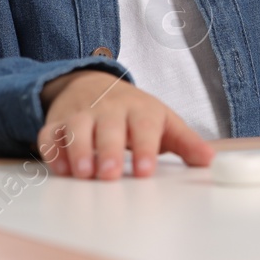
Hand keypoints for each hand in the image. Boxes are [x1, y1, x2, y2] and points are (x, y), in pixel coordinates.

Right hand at [37, 69, 213, 179]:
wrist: (94, 84)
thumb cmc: (135, 112)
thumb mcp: (164, 122)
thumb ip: (186, 143)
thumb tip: (209, 160)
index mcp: (140, 109)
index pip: (144, 126)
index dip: (145, 148)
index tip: (145, 171)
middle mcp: (109, 109)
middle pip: (109, 126)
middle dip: (108, 150)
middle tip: (109, 175)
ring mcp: (81, 114)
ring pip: (77, 128)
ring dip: (78, 149)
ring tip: (83, 173)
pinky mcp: (57, 122)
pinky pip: (50, 135)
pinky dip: (52, 150)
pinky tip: (59, 169)